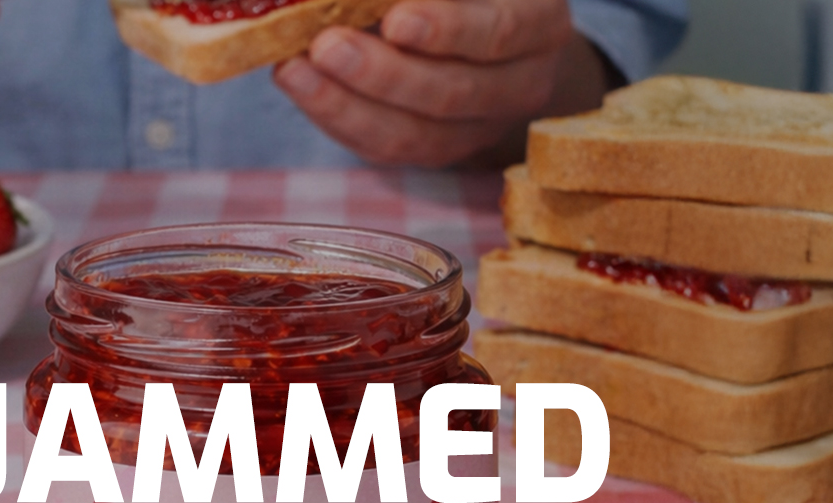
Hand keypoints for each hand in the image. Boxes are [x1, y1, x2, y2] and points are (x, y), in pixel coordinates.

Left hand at [273, 0, 613, 166]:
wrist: (500, 44)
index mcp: (538, 25)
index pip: (498, 34)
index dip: (448, 30)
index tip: (396, 19)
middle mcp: (520, 85)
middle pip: (451, 93)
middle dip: (382, 73)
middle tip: (326, 45)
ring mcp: (477, 129)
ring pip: (413, 135)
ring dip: (345, 105)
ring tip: (294, 70)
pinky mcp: (437, 152)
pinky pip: (385, 148)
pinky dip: (337, 119)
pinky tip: (301, 88)